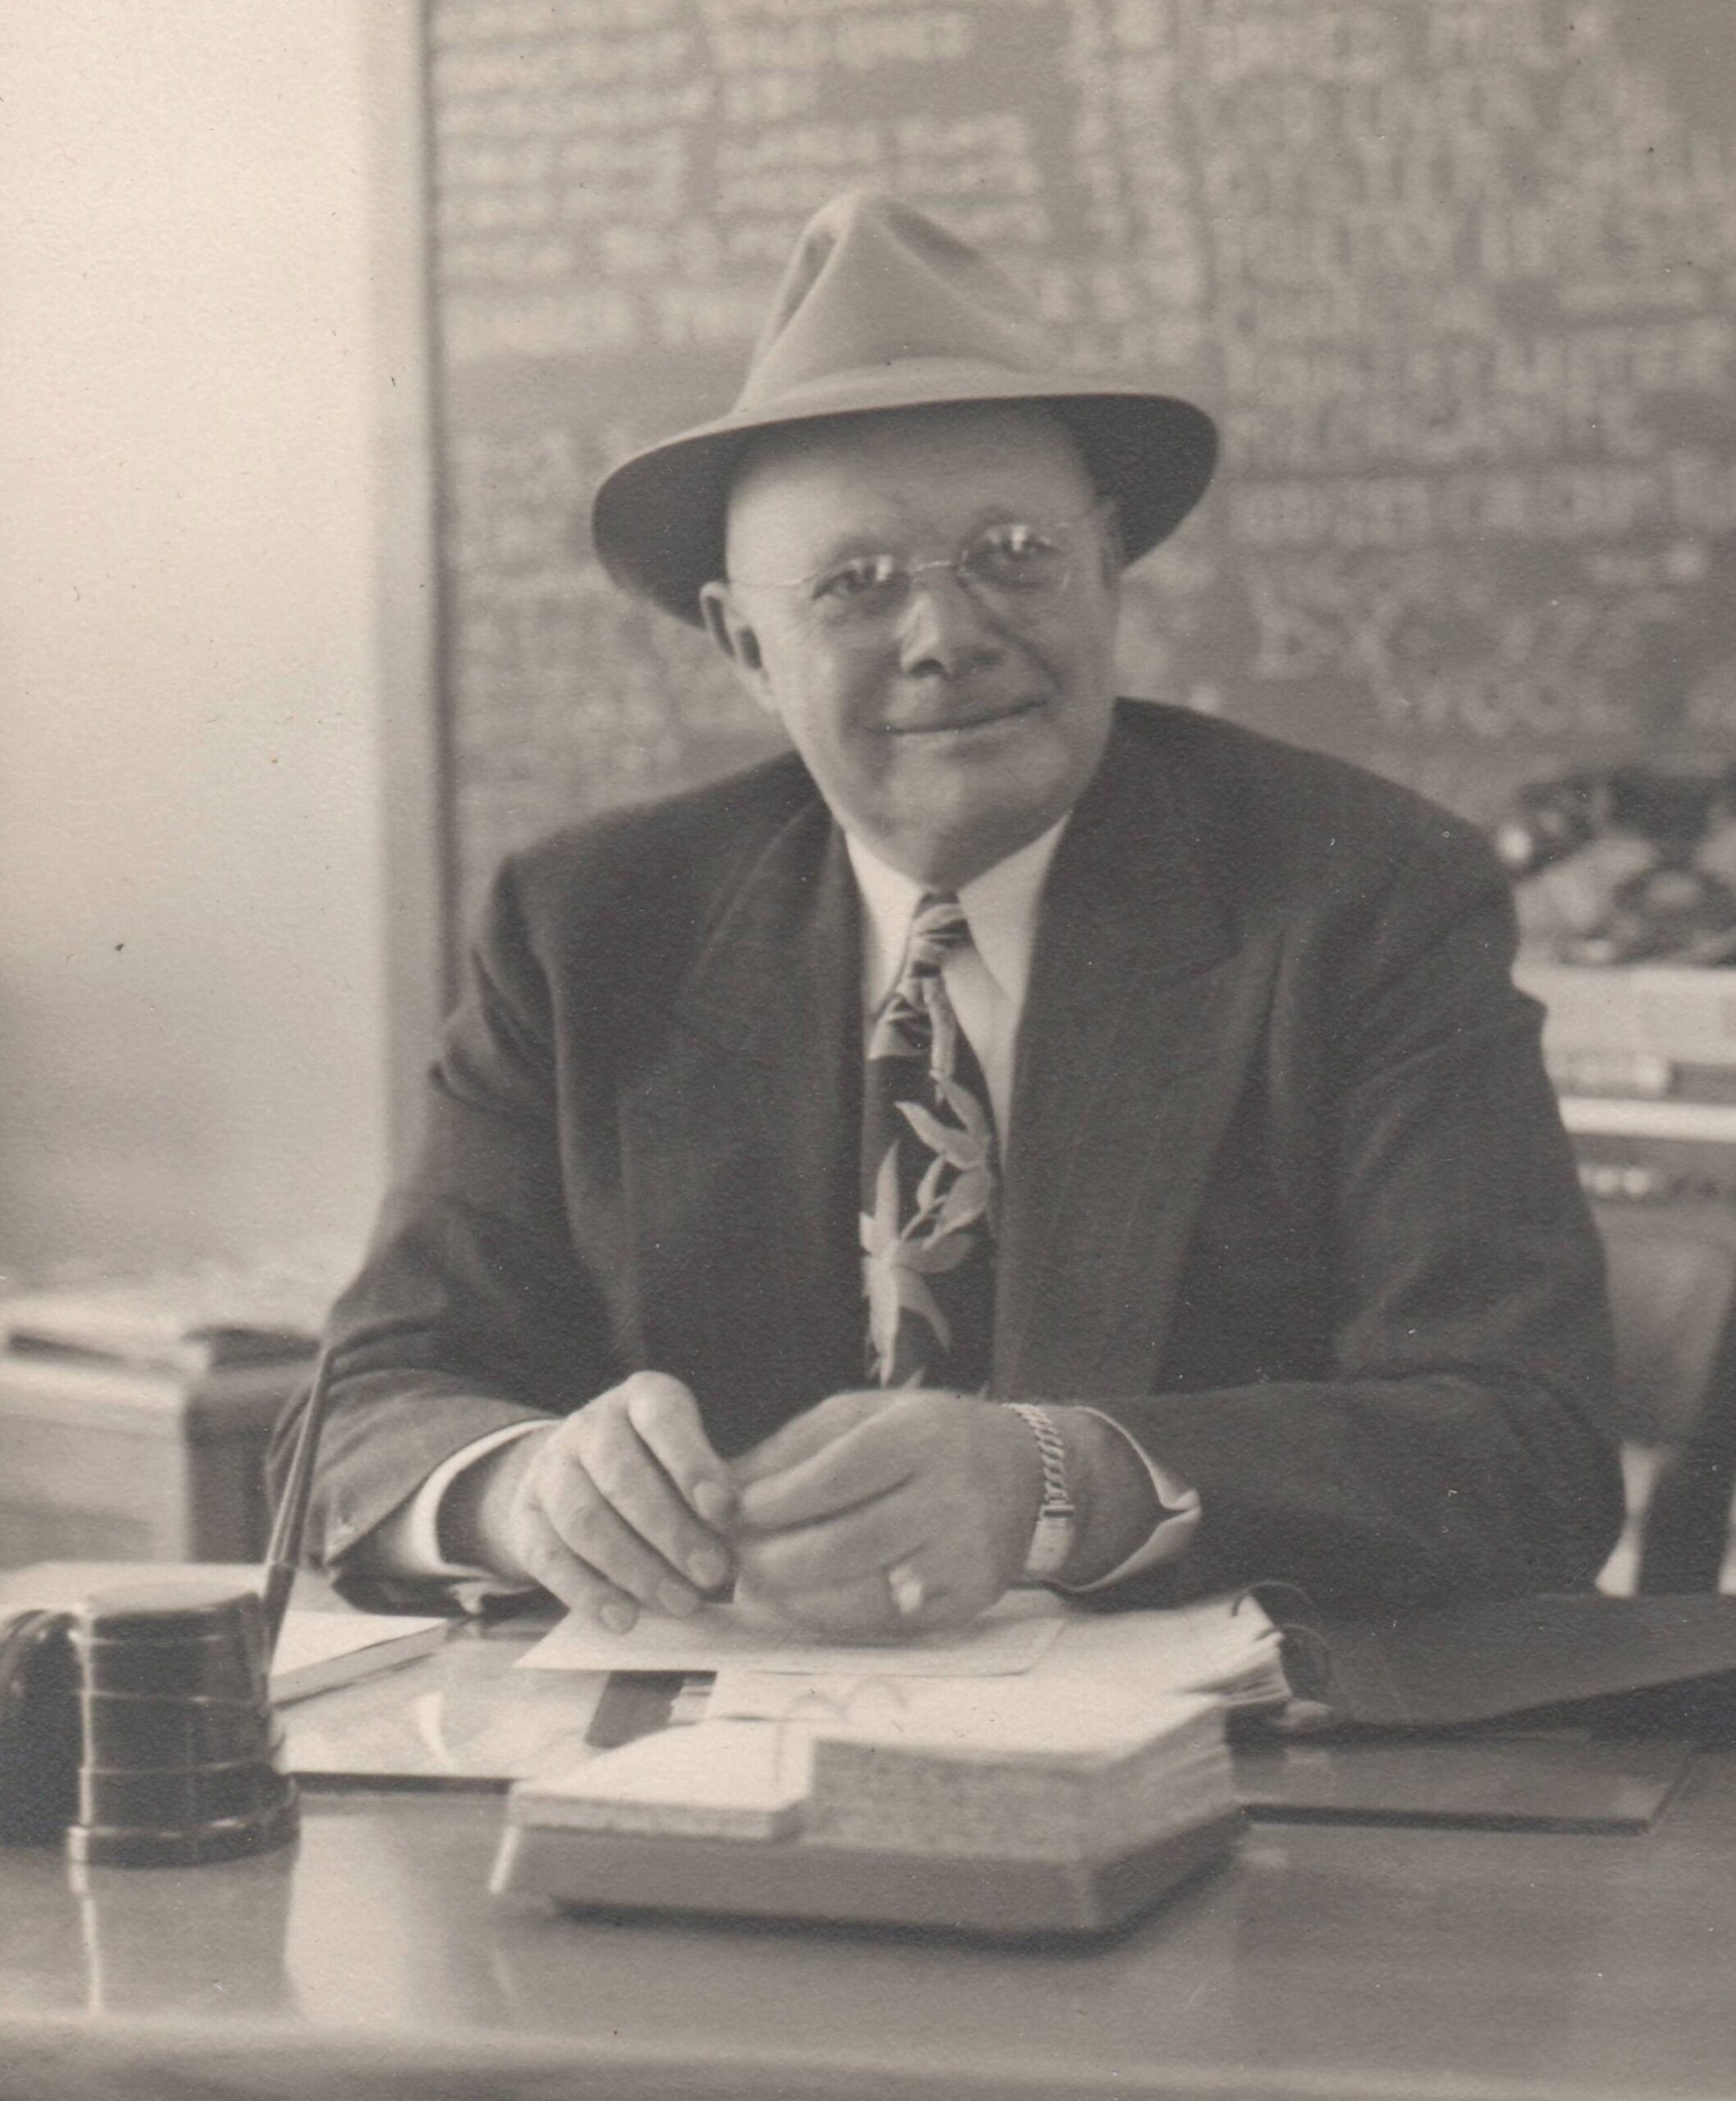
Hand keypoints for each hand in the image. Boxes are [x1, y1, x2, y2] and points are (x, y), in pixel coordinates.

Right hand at [483, 1373, 735, 1631]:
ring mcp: (550, 1469)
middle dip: (672, 1531)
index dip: (692, 1463)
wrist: (574, 1477)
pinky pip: (550, 1558)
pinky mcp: (524, 1517)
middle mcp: (590, 1424)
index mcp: (640, 1398)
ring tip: (680, 1602)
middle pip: (622, 1476)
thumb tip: (739, 1537)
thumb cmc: (657, 1470)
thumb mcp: (687, 1460)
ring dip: (635, 1568)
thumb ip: (711, 1490)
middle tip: (712, 1574)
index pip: (662, 1418)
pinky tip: (623, 1619)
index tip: (722, 1510)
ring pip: (584, 1519)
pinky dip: (588, 1593)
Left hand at [730, 1389, 1042, 1638]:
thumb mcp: (865, 1415)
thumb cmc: (925, 1437)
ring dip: (796, 1600)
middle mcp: (950, 1495)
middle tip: (736, 1563)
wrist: (1024, 1472)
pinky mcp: (971, 1598)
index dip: (777, 1502)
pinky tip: (804, 1607)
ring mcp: (965, 1553)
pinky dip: (836, 1620)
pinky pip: (891, 1622)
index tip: (734, 1514)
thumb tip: (723, 1486)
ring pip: (865, 1592)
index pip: (836, 1476)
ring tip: (758, 1591)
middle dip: (776, 1560)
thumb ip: (794, 1447)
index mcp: (920, 1436)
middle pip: (845, 1543)